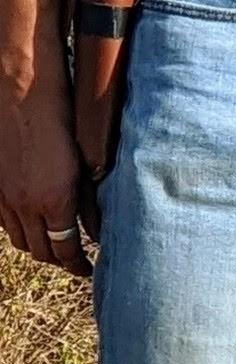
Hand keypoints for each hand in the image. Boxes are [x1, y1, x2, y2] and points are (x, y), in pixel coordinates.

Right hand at [0, 72, 94, 276]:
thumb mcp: (85, 161)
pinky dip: (20, 231)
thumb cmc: (62, 119)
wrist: (22, 94)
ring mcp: (6, 198)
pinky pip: (5, 223)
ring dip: (39, 248)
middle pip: (41, 250)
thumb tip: (99, 229)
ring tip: (56, 248)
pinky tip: (33, 226)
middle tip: (76, 262)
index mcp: (55, 200)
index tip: (90, 269)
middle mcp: (26, 205)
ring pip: (20, 240)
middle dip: (60, 261)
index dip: (78, 264)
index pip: (66, 249)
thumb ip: (90, 198)